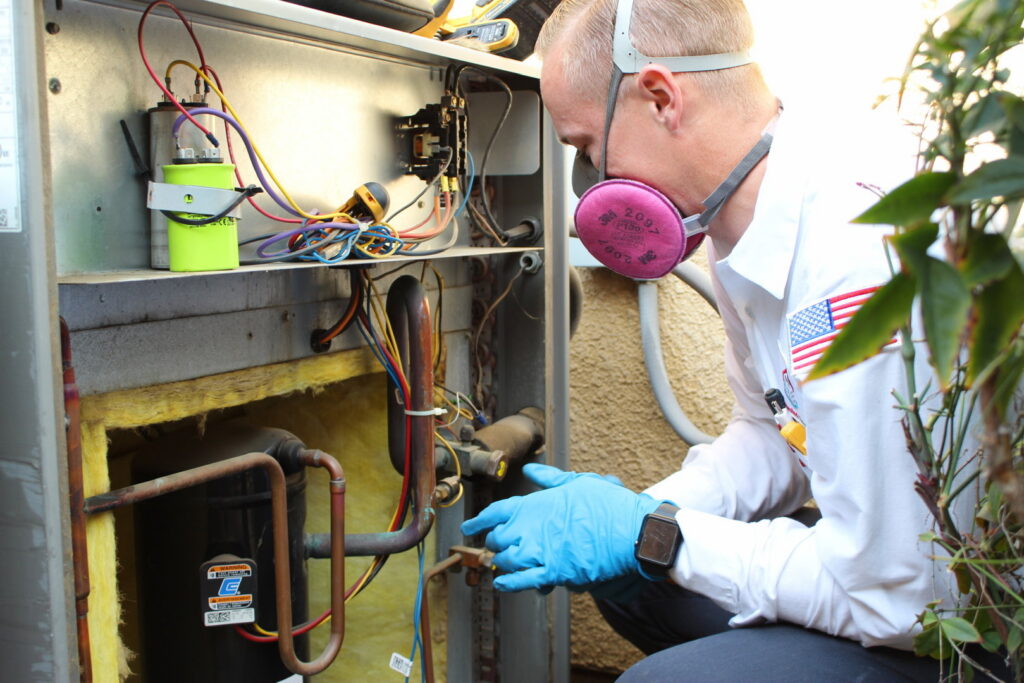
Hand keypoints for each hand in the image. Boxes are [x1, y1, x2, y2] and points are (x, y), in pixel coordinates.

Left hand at [460, 463, 661, 591]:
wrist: (630, 531)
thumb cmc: (607, 504)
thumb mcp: (578, 483)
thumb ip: (550, 479)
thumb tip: (530, 470)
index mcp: (535, 503)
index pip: (497, 511)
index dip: (479, 520)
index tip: (468, 527)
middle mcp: (532, 528)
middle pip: (499, 538)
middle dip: (495, 541)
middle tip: (495, 544)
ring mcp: (541, 552)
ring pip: (507, 560)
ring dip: (502, 562)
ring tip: (501, 562)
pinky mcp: (555, 572)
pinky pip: (524, 581)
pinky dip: (509, 583)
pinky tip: (501, 583)